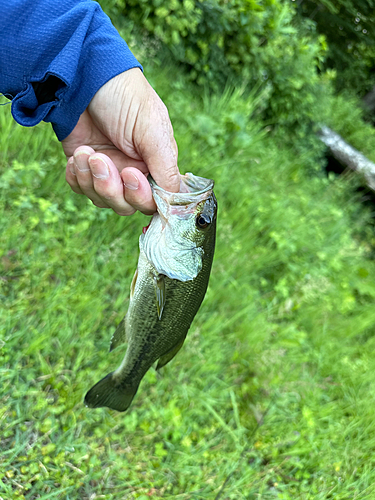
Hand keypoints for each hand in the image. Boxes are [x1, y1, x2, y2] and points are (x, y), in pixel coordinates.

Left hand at [62, 68, 179, 214]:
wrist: (82, 76)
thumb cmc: (124, 96)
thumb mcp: (152, 128)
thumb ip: (165, 165)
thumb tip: (176, 199)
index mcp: (156, 163)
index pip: (156, 200)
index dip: (142, 196)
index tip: (131, 173)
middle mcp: (134, 171)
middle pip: (127, 205)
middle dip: (112, 187)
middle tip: (101, 159)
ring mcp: (109, 171)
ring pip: (103, 200)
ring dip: (92, 179)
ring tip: (86, 152)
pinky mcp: (85, 168)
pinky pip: (82, 189)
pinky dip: (77, 177)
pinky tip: (76, 156)